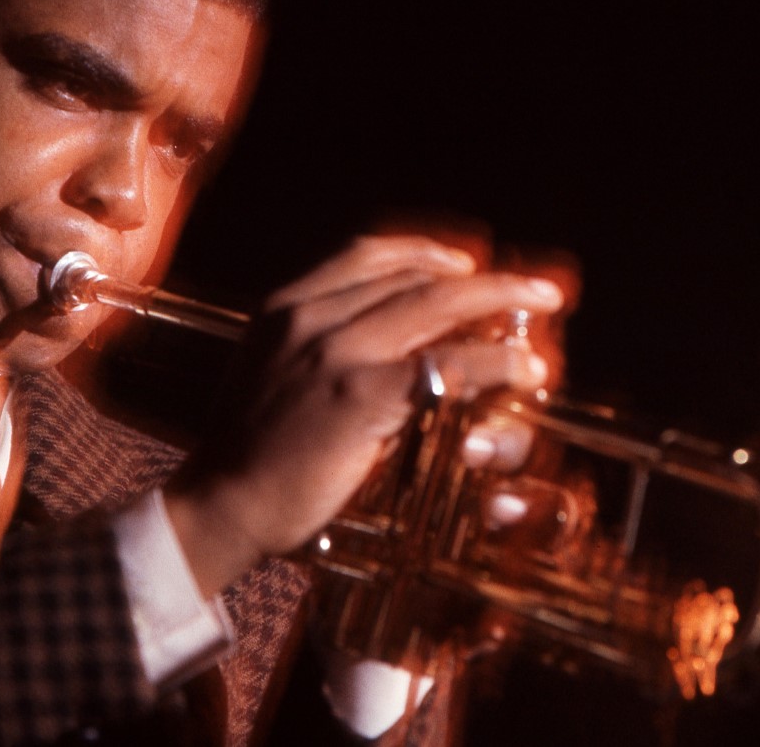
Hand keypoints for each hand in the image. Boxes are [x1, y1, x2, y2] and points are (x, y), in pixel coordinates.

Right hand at [163, 235, 565, 594]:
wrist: (218, 505)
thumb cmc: (246, 456)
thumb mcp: (270, 377)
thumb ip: (316, 353)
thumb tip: (380, 353)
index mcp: (286, 308)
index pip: (368, 256)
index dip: (426, 254)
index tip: (464, 264)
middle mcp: (310, 317)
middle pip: (414, 277)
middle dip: (482, 278)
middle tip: (531, 288)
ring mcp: (336, 352)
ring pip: (437, 307)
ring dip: (499, 304)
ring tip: (541, 313)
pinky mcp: (361, 396)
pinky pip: (445, 366)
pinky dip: (495, 364)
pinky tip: (523, 372)